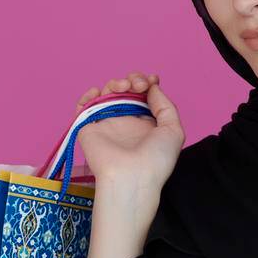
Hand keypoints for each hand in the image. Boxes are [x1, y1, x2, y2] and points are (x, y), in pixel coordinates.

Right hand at [71, 71, 184, 191]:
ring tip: (123, 88)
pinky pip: (84, 106)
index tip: (152, 80)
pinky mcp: (89, 128)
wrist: (131, 177)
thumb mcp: (173, 131)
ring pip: (107, 93)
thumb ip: (166, 105)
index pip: (144, 96)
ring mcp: (108, 124)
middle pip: (126, 90)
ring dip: (115, 83)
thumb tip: (153, 87)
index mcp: (146, 123)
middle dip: (133, 80)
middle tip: (138, 85)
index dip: (146, 83)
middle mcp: (126, 122)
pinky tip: (98, 92)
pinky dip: (88, 95)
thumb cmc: (155, 160)